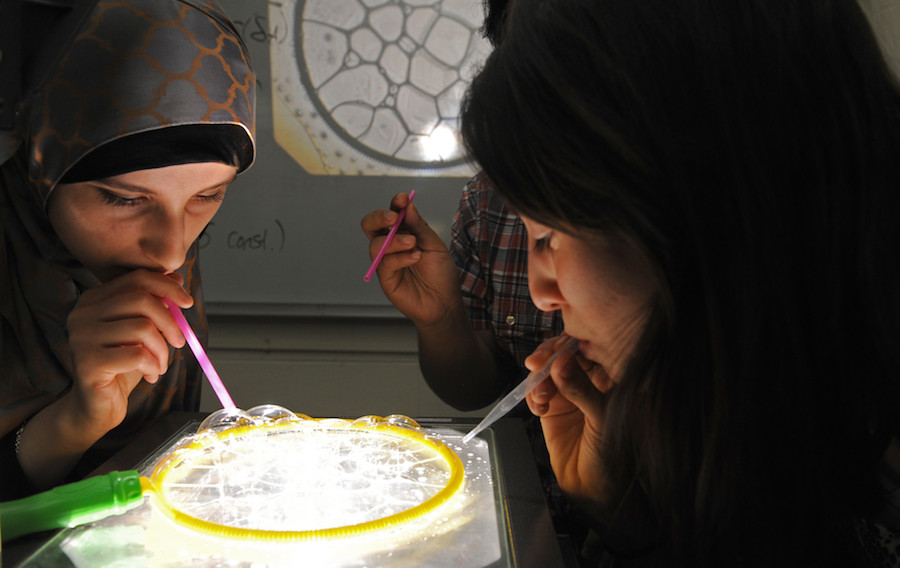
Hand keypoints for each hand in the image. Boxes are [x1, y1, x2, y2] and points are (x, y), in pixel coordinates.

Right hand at [64, 269, 191, 435]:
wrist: (98, 404)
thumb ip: (153, 305)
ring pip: (142, 328)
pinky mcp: (87, 362)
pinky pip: (137, 355)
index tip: (187, 303)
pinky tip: (150, 376)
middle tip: (179, 342)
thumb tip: (177, 279)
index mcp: (94, 299)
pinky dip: (153, 366)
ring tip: (160, 365)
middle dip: (170, 322)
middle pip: (141, 300)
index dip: (167, 287)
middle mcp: (82, 314)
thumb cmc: (121, 364)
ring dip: (162, 350)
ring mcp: (81, 338)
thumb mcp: (141, 331)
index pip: (136, 279)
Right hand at [360, 193, 463, 326]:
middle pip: (370, 226)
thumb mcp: (435, 245)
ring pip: (375, 244)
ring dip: (394, 240)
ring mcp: (386, 262)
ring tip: (413, 243)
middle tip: (394, 217)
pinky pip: (384, 263)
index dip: (394, 204)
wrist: (445, 302)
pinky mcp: (385, 279)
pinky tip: (415, 258)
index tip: (402, 199)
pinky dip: (400, 257)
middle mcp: (391, 246)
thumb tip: (408, 207)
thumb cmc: (441, 274)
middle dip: (379, 217)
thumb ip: (420, 227)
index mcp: (404, 233)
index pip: (392, 214)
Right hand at [525, 335, 612, 504]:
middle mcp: (587, 381)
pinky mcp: (551, 408)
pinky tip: (539, 408)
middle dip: (546, 357)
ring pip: (545, 372)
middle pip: (561, 355)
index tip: (554, 350)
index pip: (586, 348)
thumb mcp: (601, 418)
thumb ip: (582, 390)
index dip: (567, 344)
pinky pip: (536, 392)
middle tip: (535, 364)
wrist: (594, 487)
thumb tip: (561, 363)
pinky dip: (532, 396)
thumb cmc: (612, 453)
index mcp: (608, 377)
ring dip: (537, 380)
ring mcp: (568, 393)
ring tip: (540, 398)